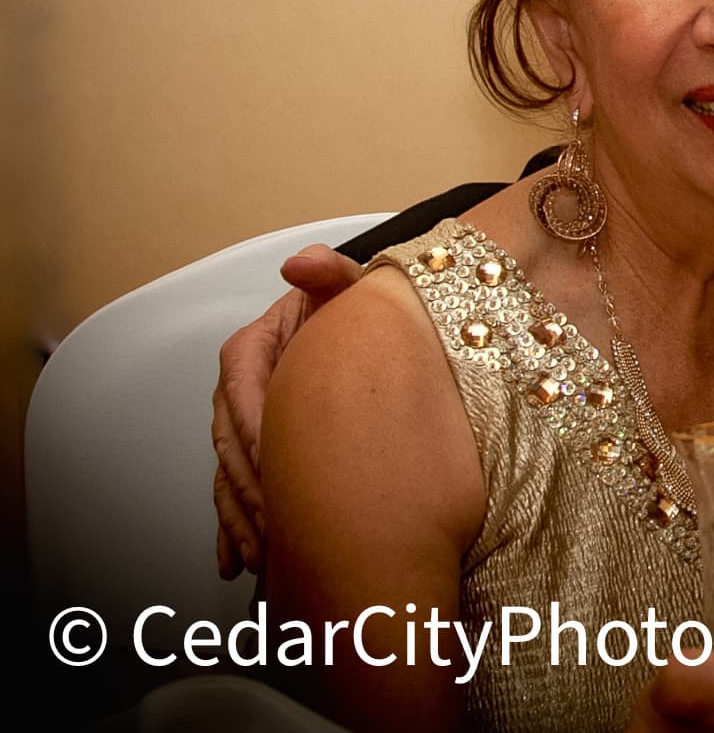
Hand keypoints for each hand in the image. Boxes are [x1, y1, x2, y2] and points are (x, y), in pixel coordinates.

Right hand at [211, 244, 363, 577]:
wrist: (374, 341)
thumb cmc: (359, 315)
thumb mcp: (351, 288)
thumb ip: (331, 272)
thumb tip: (301, 262)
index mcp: (253, 349)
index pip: (243, 384)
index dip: (254, 421)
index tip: (273, 456)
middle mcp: (241, 391)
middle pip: (231, 441)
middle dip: (249, 484)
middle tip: (275, 516)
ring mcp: (246, 428)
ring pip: (230, 476)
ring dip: (241, 517)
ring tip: (262, 551)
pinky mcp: (259, 459)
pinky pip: (238, 497)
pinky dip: (236, 530)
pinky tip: (238, 561)